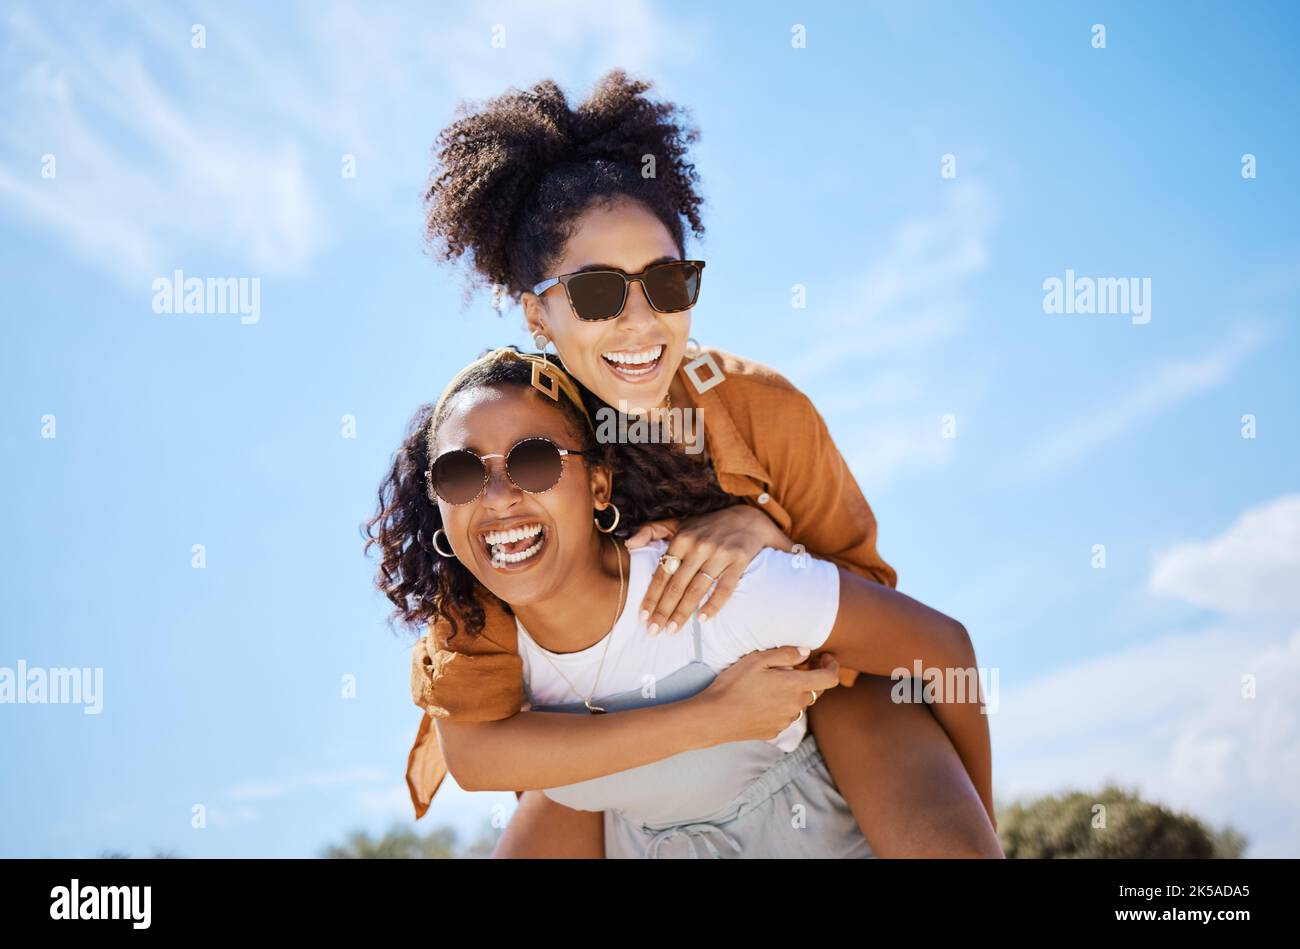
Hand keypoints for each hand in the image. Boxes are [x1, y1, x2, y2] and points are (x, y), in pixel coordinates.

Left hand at [628, 503, 791, 633]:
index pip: (662, 573)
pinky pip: (725, 588)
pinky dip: (714, 604)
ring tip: (672, 630)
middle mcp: (699, 546)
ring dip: (683, 612)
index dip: (651, 596)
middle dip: (663, 610)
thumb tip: (628, 544)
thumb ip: (651, 530)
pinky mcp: (739, 560)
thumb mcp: (679, 523)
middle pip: (677, 585)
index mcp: (682, 539)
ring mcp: (720, 554)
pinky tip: (703, 619)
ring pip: (697, 589)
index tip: (642, 617)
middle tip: (653, 631)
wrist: (748, 520)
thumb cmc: (707, 527)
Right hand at [694, 648, 840, 743]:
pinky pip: (786, 715)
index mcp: (795, 686)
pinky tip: (763, 699)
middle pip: (816, 691)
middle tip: (796, 666)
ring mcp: (786, 721)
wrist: (715, 717)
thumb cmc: (734, 685)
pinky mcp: (775, 731)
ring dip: (795, 692)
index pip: (830, 678)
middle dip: (811, 677)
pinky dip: (782, 705)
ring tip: (774, 683)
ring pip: (800, 703)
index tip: (825, 658)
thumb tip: (806, 652)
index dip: (832, 666)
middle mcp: (796, 706)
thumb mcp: (757, 660)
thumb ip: (786, 654)